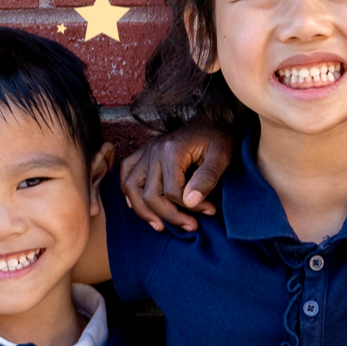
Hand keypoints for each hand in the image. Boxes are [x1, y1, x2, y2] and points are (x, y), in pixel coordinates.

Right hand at [118, 124, 235, 231]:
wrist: (212, 119)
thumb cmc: (218, 138)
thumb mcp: (221, 157)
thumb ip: (206, 179)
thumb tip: (190, 203)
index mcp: (172, 151)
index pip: (172, 192)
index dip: (191, 207)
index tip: (209, 211)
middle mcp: (153, 151)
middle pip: (150, 194)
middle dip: (170, 215)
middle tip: (191, 226)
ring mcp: (145, 151)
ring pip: (131, 188)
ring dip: (144, 211)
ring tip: (160, 226)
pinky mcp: (143, 153)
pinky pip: (125, 174)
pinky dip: (128, 192)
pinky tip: (138, 206)